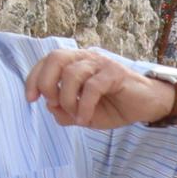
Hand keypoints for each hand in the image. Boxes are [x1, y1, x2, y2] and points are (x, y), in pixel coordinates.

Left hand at [27, 45, 171, 129]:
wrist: (146, 106)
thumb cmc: (114, 106)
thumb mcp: (83, 114)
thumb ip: (64, 111)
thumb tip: (49, 106)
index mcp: (77, 63)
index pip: (48, 61)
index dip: (34, 78)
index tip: (30, 99)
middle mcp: (87, 59)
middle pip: (56, 58)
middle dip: (46, 82)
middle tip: (51, 102)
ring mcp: (101, 64)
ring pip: (72, 74)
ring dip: (67, 99)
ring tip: (76, 116)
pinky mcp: (115, 73)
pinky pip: (91, 87)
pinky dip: (83, 106)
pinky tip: (85, 119)